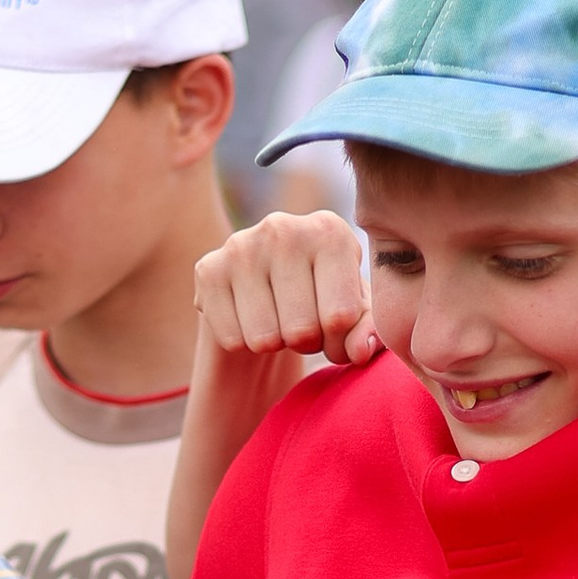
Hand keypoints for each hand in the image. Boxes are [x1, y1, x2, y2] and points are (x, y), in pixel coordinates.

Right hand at [194, 211, 377, 366]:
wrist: (266, 294)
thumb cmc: (322, 301)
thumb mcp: (357, 314)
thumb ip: (370, 332)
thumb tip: (360, 351)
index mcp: (330, 231)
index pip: (340, 317)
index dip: (338, 341)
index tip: (334, 324)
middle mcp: (283, 227)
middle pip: (302, 330)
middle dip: (305, 343)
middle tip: (301, 323)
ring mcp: (241, 245)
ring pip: (265, 338)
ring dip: (273, 344)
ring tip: (276, 318)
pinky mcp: (207, 269)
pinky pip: (233, 339)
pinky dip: (242, 343)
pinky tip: (247, 317)